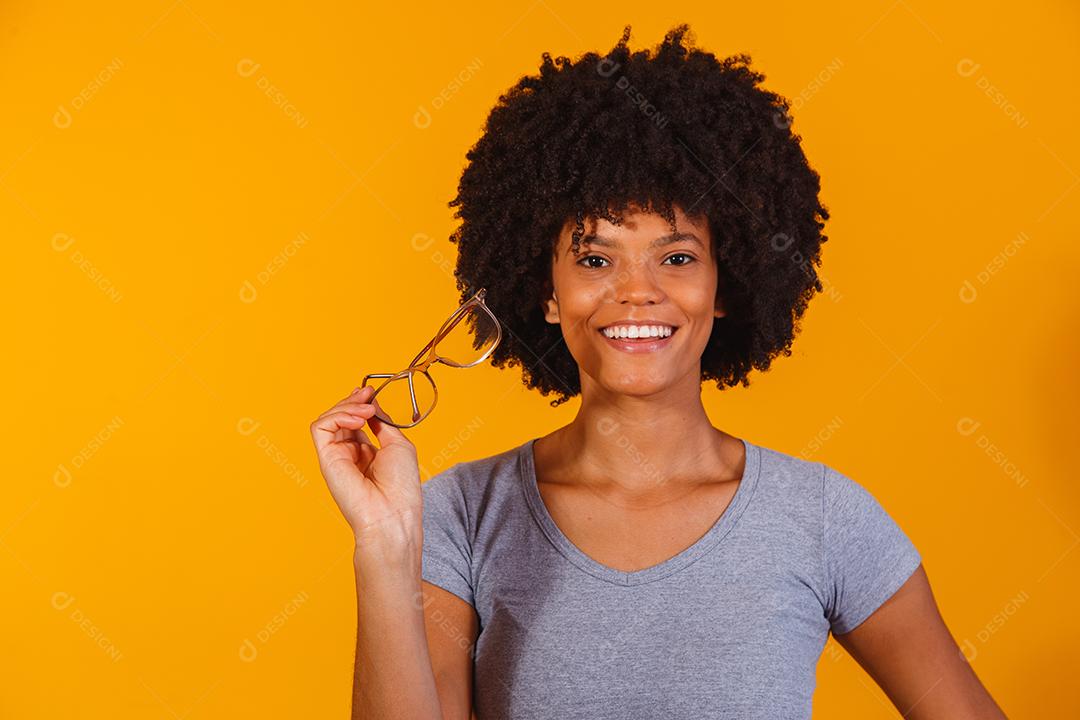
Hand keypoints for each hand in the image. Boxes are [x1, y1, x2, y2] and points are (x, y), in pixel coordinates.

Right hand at [309, 385, 422, 540]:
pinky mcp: (326, 458)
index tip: (369, 392)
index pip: (354, 420)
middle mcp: (349, 454)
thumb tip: (371, 402)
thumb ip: (382, 422)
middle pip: (340, 416)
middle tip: (367, 395)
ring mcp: (336, 456)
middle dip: (353, 401)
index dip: (359, 403)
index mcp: (367, 452)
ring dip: (347, 406)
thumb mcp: (397, 444)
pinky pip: (321, 427)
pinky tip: (357, 419)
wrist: (392, 512)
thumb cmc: (401, 485)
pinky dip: (337, 415)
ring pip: (328, 418)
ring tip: (366, 410)